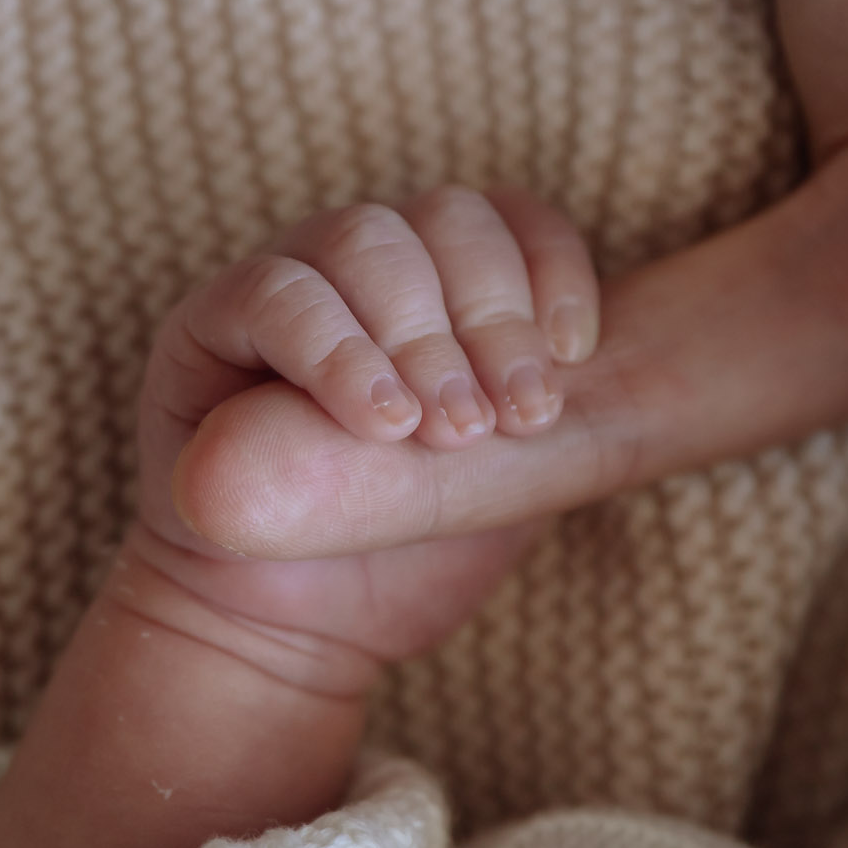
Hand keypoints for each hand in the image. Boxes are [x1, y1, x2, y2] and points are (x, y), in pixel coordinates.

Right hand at [129, 183, 600, 674]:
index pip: (511, 217)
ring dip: (420, 335)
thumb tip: (637, 367)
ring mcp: (287, 280)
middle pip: (445, 220)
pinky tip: (381, 420)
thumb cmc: (407, 548)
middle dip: (492, 318)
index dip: (552, 270)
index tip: (576, 360)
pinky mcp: (211, 323)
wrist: (294, 630)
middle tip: (510, 419)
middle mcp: (367, 263)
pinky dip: (337, 351)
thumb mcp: (510, 475)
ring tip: (446, 430)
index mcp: (446, 281)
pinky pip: (276, 295)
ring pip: (365, 239)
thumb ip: (551, 411)